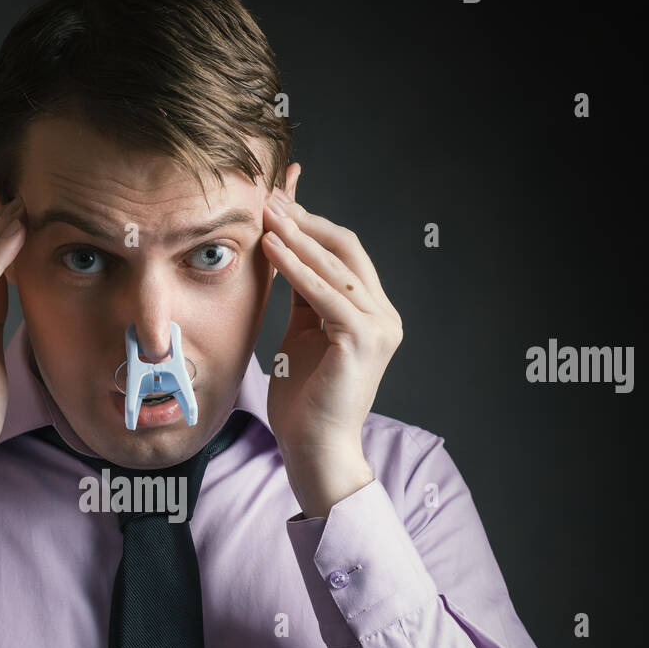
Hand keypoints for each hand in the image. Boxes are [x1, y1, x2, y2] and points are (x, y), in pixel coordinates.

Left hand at [261, 168, 403, 518]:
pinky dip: (296, 267)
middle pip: (346, 248)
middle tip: (268, 199)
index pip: (344, 253)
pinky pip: (324, 292)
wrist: (316, 448)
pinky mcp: (362, 339)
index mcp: (371, 313)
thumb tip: (284, 252)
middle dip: (305, 221)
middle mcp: (383, 315)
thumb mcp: (302, 335)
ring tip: (265, 214)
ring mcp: (378, 326)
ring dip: (297, 236)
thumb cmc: (304, 401)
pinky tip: (271, 249)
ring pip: (335, 265)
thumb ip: (302, 297)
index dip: (311, 224)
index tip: (277, 203)